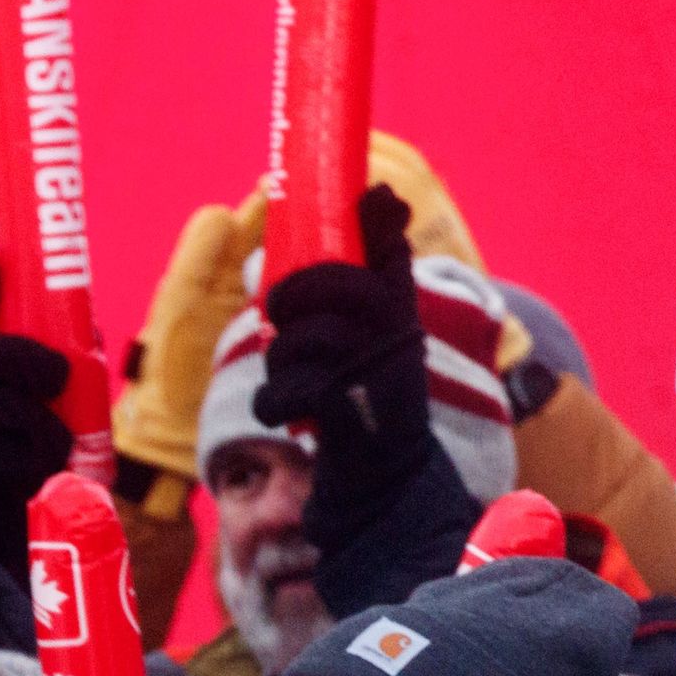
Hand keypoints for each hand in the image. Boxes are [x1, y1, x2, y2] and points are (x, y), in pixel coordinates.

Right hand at [0, 252, 74, 570]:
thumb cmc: (33, 463)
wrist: (6, 538)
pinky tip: (41, 479)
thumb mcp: (52, 407)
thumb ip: (68, 367)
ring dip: (41, 423)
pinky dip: (36, 465)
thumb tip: (90, 331)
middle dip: (20, 356)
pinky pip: (5, 456)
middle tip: (59, 375)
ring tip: (60, 446)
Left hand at [252, 184, 429, 548]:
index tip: (373, 196)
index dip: (381, 220)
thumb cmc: (364, 395)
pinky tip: (286, 411)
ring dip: (281, 359)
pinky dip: (274, 402)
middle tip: (280, 311)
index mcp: (401, 312)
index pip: (391, 251)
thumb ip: (347, 285)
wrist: (385, 479)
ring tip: (290, 377)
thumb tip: (330, 220)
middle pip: (336, 286)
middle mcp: (396, 337)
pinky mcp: (348, 418)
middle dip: (295, 293)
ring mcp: (374, 377)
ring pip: (304, 340)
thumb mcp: (367, 336)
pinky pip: (287, 391)